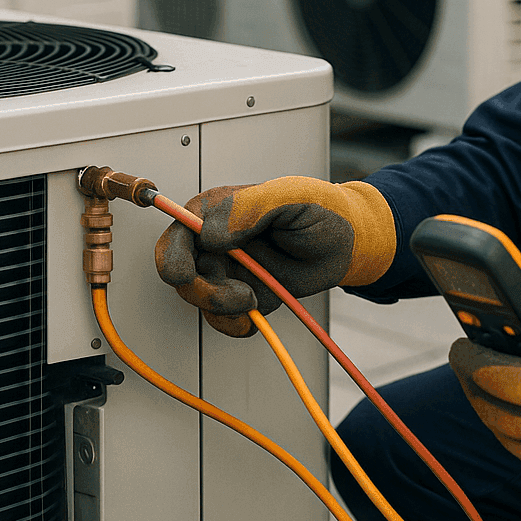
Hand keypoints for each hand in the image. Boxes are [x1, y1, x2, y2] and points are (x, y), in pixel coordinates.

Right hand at [154, 176, 394, 336]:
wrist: (346, 242)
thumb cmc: (320, 209)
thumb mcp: (291, 196)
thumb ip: (251, 207)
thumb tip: (210, 231)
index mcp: (219, 210)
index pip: (178, 230)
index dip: (173, 254)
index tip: (185, 273)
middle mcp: (216, 241)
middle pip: (180, 271)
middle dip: (201, 290)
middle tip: (237, 295)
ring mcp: (228, 270)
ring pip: (199, 298)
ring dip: (222, 308)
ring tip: (255, 299)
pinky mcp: (243, 294)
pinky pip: (223, 318)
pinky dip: (234, 324)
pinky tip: (253, 317)